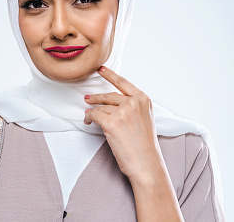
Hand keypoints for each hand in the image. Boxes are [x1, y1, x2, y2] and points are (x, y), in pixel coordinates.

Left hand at [84, 66, 163, 181]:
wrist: (146, 164)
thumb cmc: (145, 146)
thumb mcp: (145, 119)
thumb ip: (133, 107)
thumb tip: (111, 102)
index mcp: (144, 100)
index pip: (123, 82)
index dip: (110, 75)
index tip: (101, 69)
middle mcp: (134, 103)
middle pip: (109, 95)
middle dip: (96, 97)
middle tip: (87, 98)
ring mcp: (122, 112)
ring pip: (100, 107)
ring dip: (92, 111)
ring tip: (88, 116)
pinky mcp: (111, 123)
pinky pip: (94, 115)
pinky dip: (88, 118)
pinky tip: (88, 121)